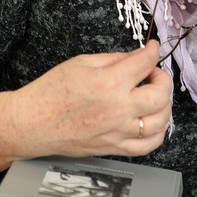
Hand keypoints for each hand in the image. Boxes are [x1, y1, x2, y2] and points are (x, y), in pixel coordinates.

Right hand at [0, 42, 171, 173]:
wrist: (32, 123)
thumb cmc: (51, 91)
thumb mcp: (82, 62)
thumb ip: (114, 59)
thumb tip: (136, 57)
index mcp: (109, 82)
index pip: (145, 63)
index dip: (153, 51)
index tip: (152, 49)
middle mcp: (118, 109)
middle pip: (160, 95)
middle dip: (162, 79)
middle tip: (152, 74)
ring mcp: (117, 132)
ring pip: (160, 122)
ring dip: (163, 106)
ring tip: (153, 96)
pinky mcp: (113, 148)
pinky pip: (147, 146)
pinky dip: (157, 133)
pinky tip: (152, 121)